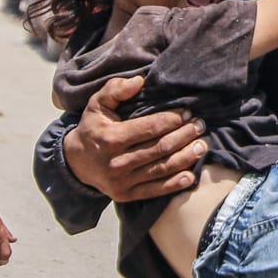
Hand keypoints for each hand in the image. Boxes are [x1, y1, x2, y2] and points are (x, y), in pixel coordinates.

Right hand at [63, 74, 208, 202]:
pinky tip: (191, 175)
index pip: (149, 128)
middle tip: (199, 126)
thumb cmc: (93, 128)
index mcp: (110, 138)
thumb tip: (139, 81)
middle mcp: (116, 162)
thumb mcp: (97, 104)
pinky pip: (155, 190)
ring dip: (185, 157)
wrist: (76, 162)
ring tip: (201, 146)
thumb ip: (115, 89)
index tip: (187, 112)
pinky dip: (175, 184)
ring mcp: (121, 181)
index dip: (172, 119)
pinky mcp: (125, 195)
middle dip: (184, 135)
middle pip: (160, 147)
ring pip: (161, 168)